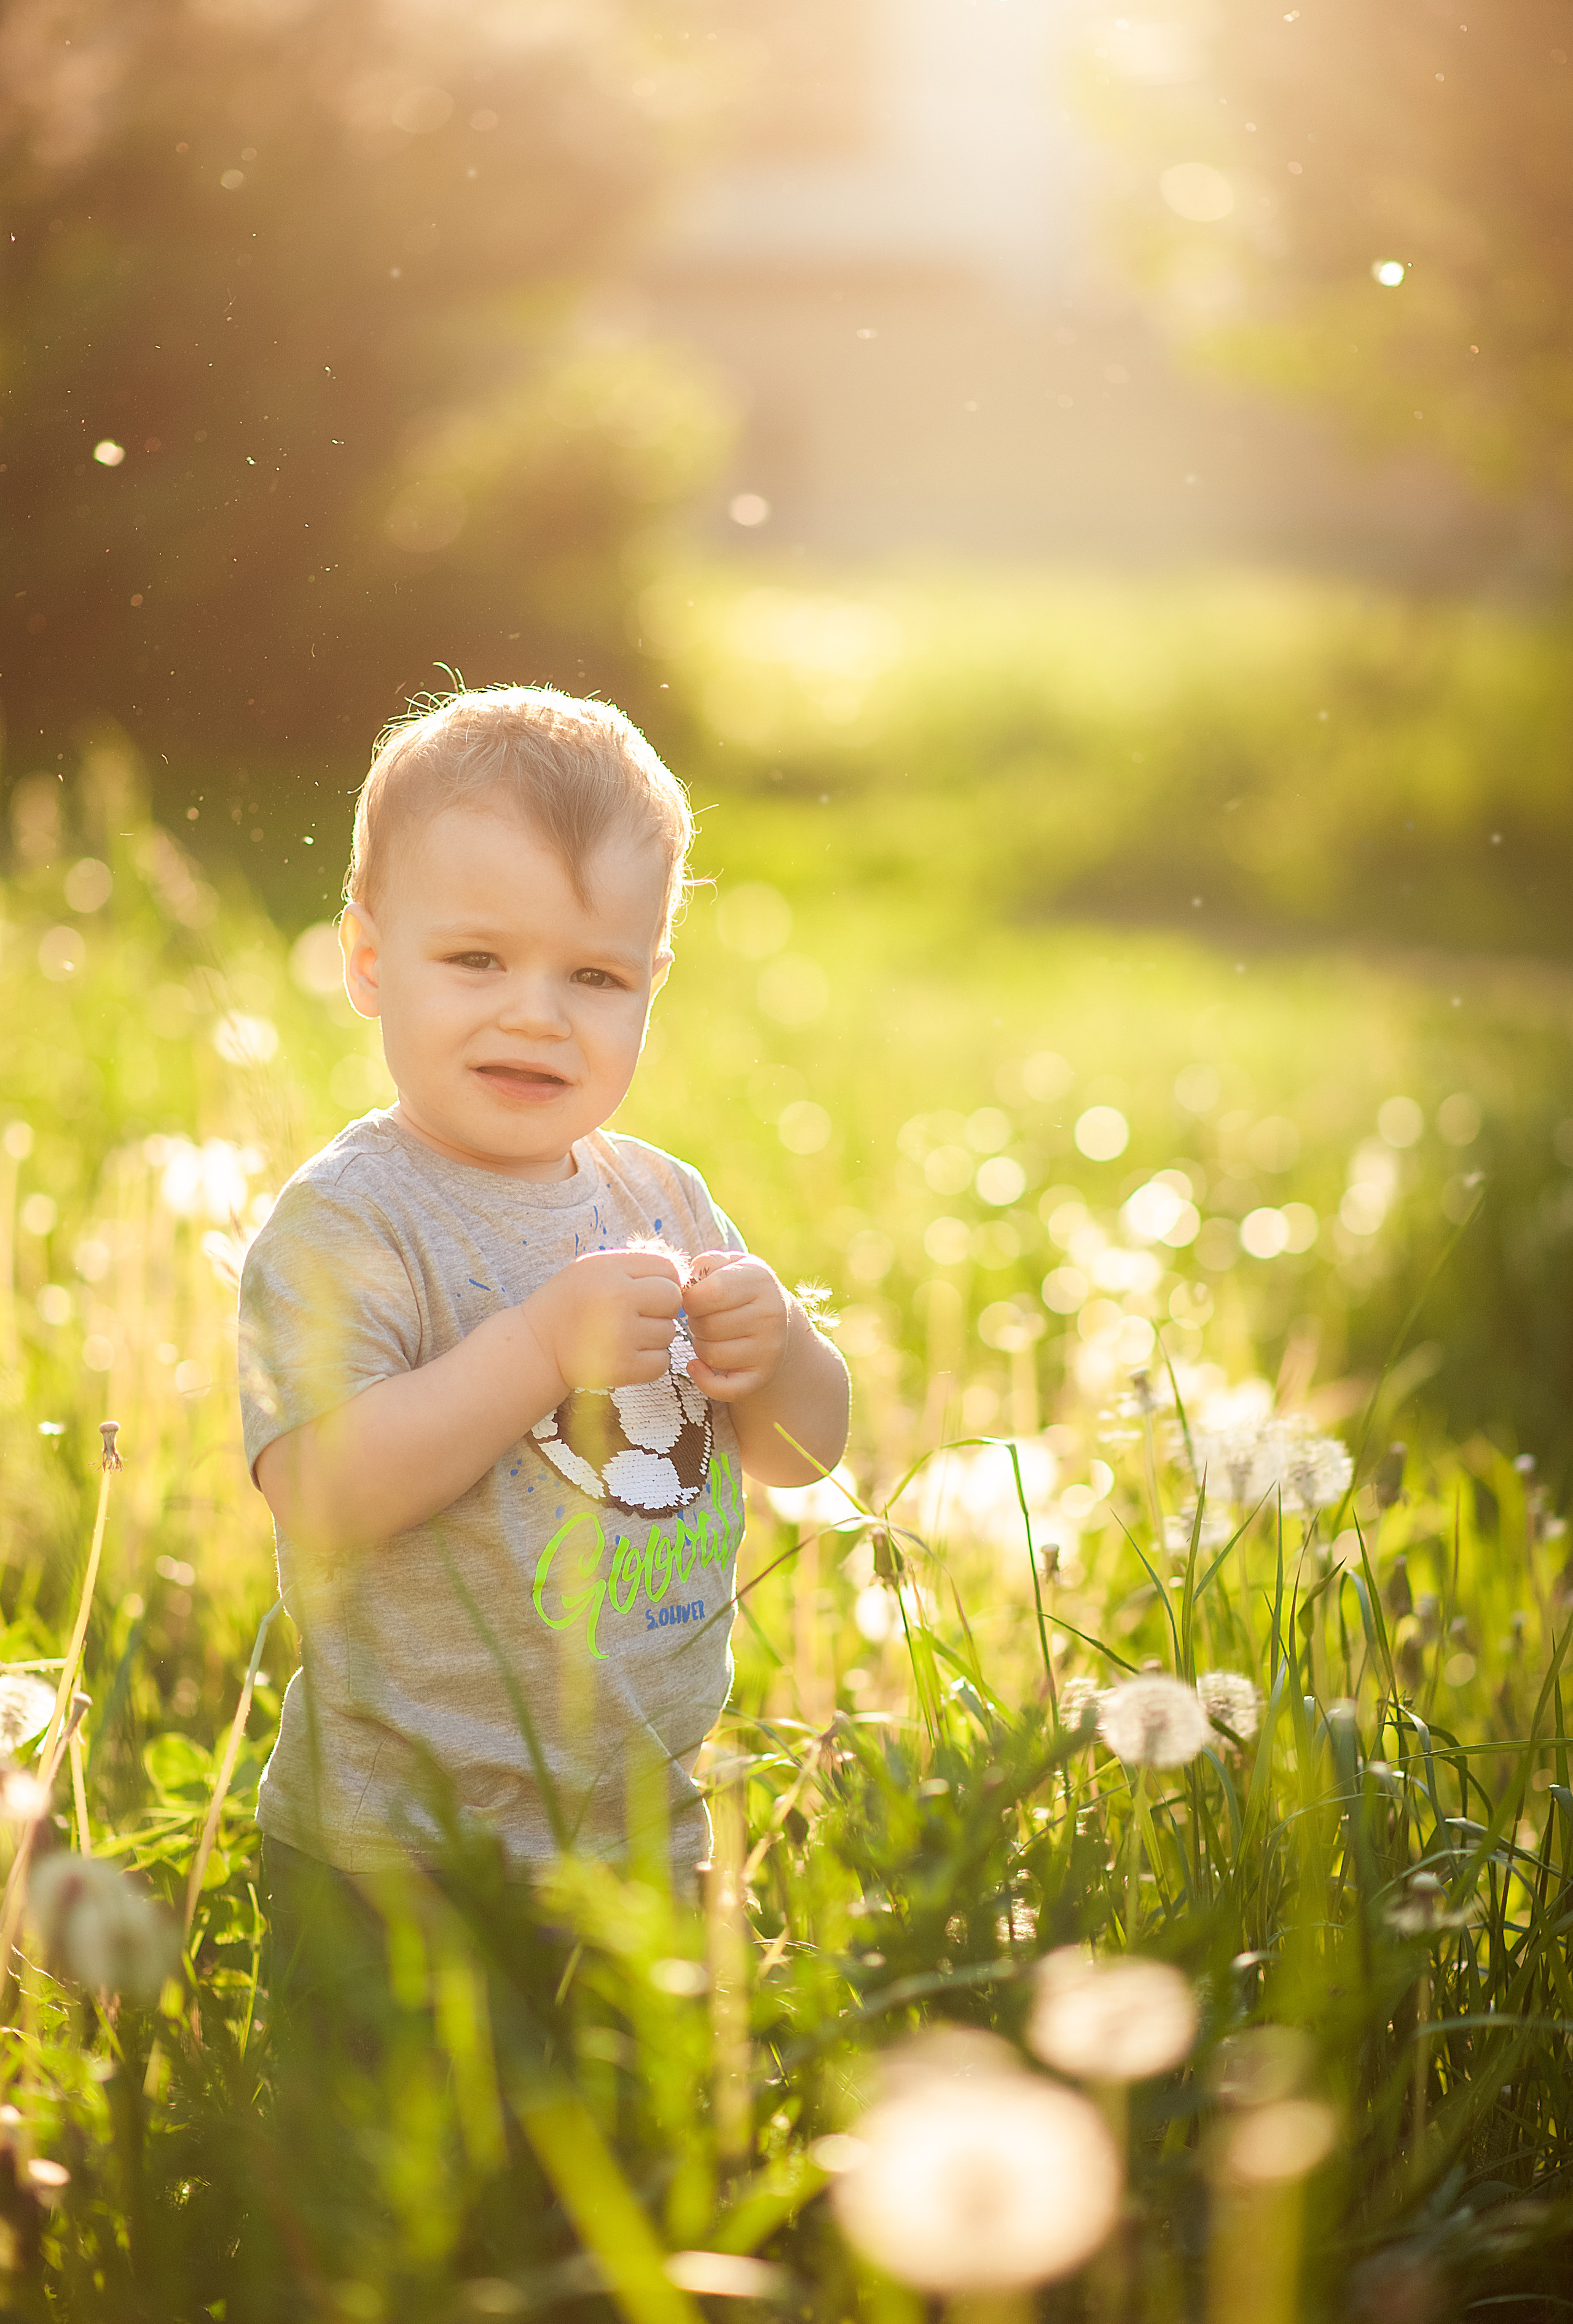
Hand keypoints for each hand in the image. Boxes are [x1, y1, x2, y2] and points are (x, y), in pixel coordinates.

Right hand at [523, 1249, 683, 1393]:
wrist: (537, 1346)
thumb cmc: (570, 1303)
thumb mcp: (594, 1268)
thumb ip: (634, 1265)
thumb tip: (682, 1272)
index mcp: (609, 1269)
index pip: (667, 1268)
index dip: (662, 1281)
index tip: (644, 1292)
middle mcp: (616, 1299)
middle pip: (673, 1299)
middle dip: (662, 1308)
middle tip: (638, 1314)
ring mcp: (620, 1336)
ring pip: (669, 1333)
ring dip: (654, 1336)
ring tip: (625, 1335)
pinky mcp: (621, 1368)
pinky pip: (661, 1362)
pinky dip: (650, 1362)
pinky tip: (627, 1354)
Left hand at [682, 1252, 790, 1400]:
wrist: (782, 1326)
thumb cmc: (744, 1291)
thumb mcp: (733, 1265)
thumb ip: (708, 1262)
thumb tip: (688, 1278)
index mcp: (760, 1281)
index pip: (709, 1293)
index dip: (690, 1298)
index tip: (694, 1298)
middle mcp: (769, 1315)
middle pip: (706, 1325)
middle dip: (695, 1322)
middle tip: (706, 1317)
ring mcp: (768, 1349)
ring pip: (709, 1354)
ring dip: (700, 1346)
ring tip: (712, 1335)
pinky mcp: (761, 1377)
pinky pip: (721, 1388)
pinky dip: (703, 1380)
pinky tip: (699, 1366)